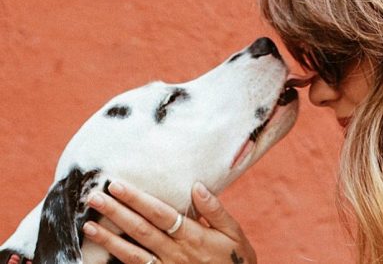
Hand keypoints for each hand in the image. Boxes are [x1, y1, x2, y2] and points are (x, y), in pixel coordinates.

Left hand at [82, 181, 255, 263]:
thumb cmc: (236, 259)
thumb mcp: (234, 233)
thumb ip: (215, 210)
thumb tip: (196, 186)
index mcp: (193, 236)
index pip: (160, 214)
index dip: (138, 200)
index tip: (118, 186)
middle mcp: (176, 252)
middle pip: (141, 230)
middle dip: (116, 213)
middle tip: (94, 197)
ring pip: (133, 253)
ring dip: (109, 239)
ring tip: (88, 224)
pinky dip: (118, 262)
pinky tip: (102, 254)